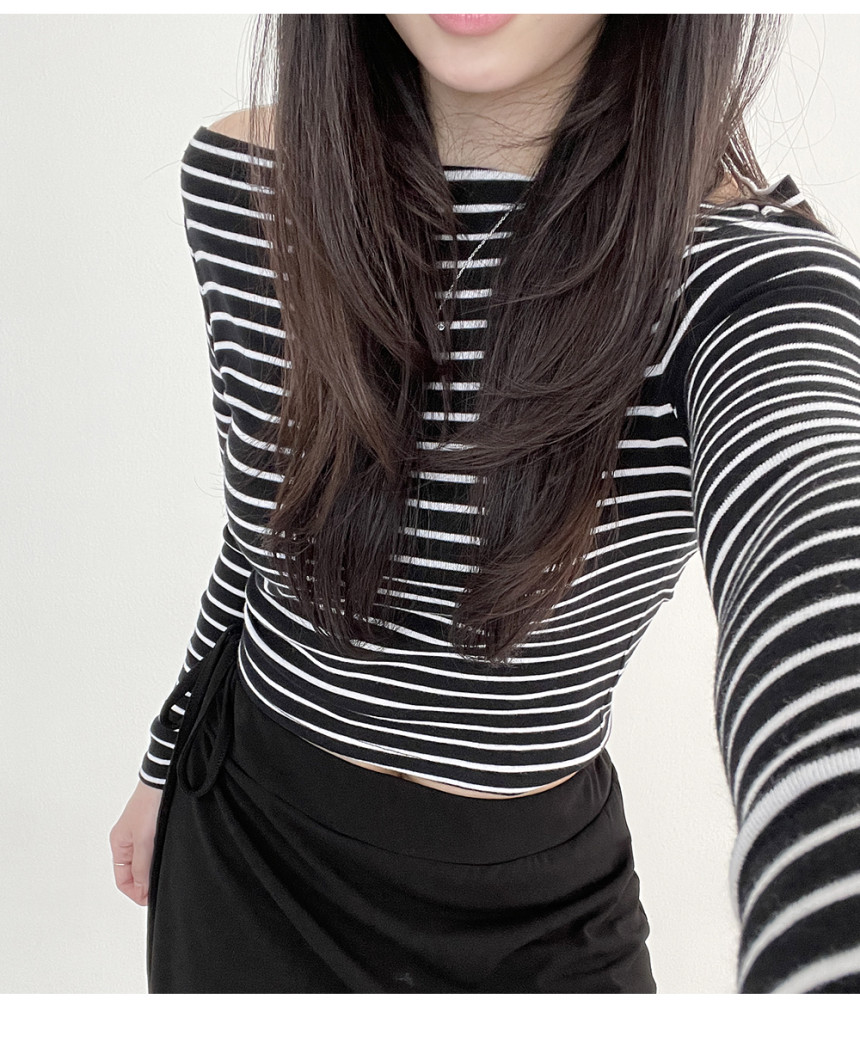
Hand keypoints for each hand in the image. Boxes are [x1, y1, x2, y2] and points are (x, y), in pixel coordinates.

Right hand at [109, 779, 163, 905]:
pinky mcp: (154, 827)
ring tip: (166, 873)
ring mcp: (141, 834)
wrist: (163, 780)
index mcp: (119, 845)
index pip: (122, 880)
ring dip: (153, 870)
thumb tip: (141, 890)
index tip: (151, 898)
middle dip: (145, 883)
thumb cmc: (149, 805)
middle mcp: (128, 841)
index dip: (136, 892)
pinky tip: (169, 858)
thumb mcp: (144, 841)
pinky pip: (153, 850)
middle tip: (162, 887)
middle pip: (133, 873)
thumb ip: (141, 867)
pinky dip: (159, 858)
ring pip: (145, 862)